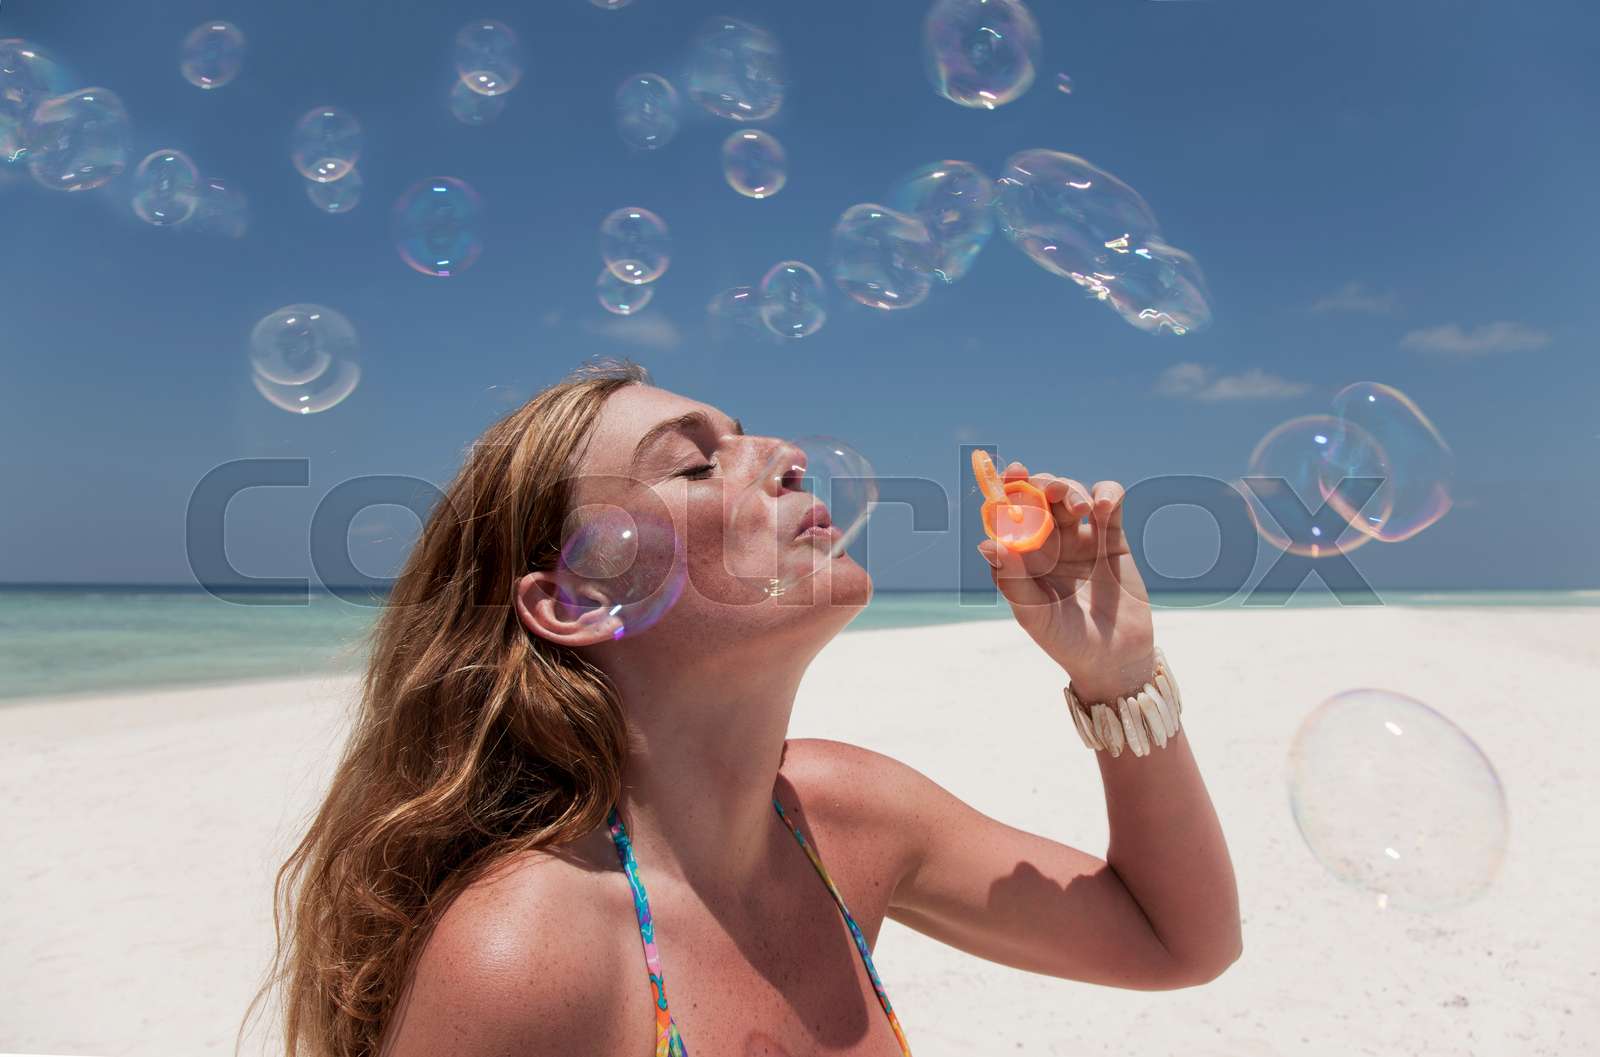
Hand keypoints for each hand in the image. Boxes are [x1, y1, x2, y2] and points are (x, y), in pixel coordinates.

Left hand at [976, 462, 1156, 702]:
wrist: (1114, 660)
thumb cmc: (1065, 641)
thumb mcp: (1033, 614)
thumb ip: (1011, 579)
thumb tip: (986, 543)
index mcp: (1023, 556)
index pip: (1010, 515)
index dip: (1007, 491)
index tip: (1008, 474)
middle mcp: (1050, 542)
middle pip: (1041, 497)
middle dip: (1042, 485)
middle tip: (1048, 488)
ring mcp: (1082, 538)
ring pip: (1073, 494)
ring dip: (1072, 490)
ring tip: (1080, 508)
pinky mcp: (1113, 539)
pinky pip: (1111, 504)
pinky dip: (1108, 494)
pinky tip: (1105, 508)